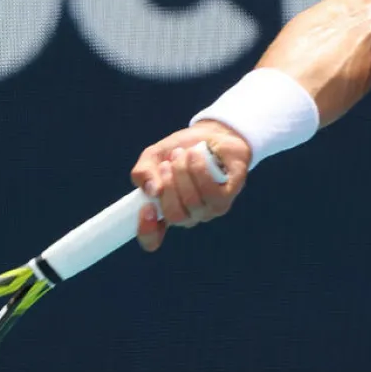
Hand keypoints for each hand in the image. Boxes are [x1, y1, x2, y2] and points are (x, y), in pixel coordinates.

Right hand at [130, 122, 251, 251]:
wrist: (211, 133)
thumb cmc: (181, 149)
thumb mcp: (153, 157)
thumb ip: (143, 172)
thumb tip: (152, 190)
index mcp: (166, 211)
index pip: (152, 239)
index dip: (147, 231)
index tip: (146, 208)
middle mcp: (188, 215)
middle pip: (174, 215)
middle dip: (168, 185)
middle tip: (167, 163)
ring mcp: (209, 209)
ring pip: (192, 202)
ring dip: (183, 172)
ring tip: (182, 153)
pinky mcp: (227, 197)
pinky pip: (212, 193)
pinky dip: (200, 170)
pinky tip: (197, 154)